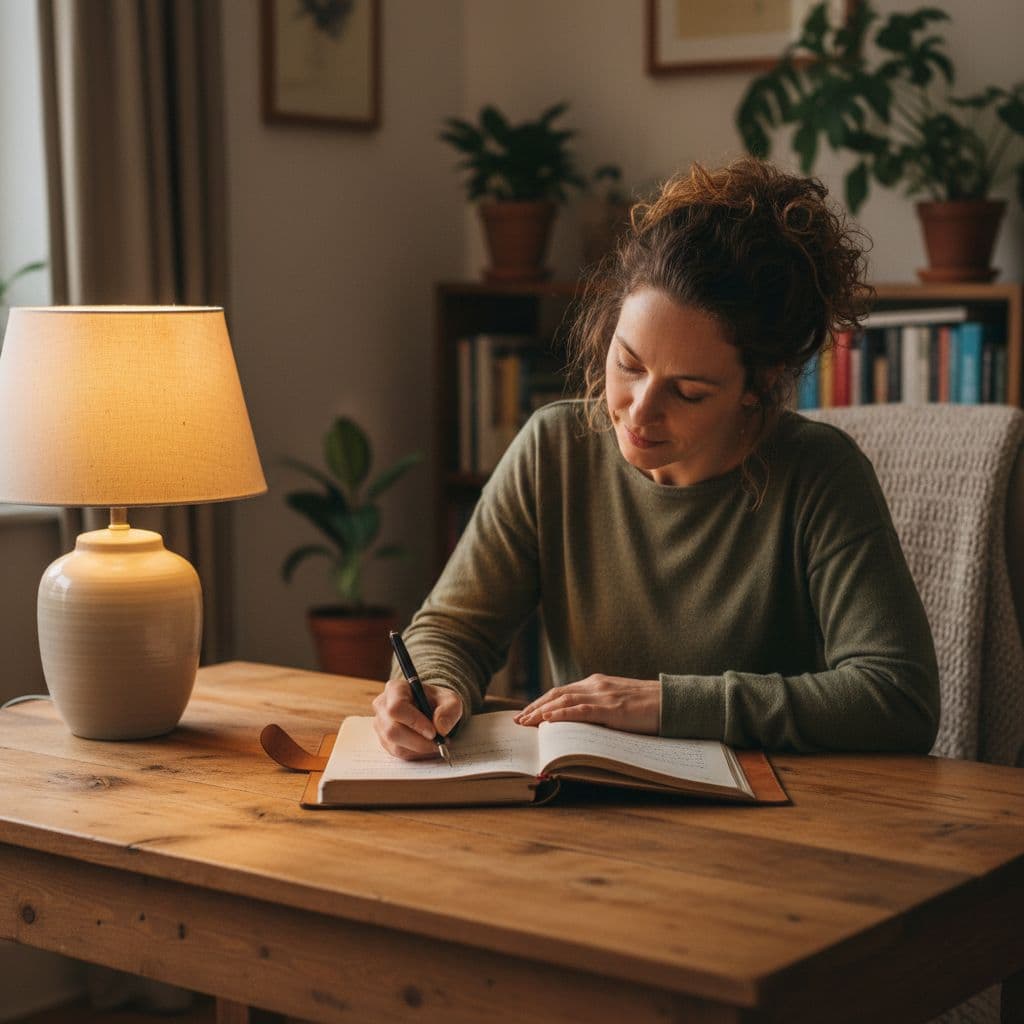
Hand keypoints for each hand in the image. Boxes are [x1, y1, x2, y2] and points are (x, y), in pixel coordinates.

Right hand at [371, 678, 462, 759]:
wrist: (430, 709)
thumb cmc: (437, 702)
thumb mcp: (450, 700)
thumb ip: (449, 710)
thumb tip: (440, 728)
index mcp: (395, 689)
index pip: (396, 708)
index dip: (414, 722)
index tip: (433, 732)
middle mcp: (382, 706)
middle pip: (392, 730)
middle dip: (418, 741)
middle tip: (438, 743)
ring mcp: (380, 724)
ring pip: (395, 745)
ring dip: (419, 749)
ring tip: (435, 743)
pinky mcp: (384, 740)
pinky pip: (397, 753)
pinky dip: (415, 753)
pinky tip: (426, 746)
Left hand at [514, 675, 659, 733]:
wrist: (674, 702)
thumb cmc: (649, 706)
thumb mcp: (619, 703)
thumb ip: (599, 707)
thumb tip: (579, 723)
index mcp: (597, 683)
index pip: (561, 692)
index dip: (541, 702)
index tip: (526, 713)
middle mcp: (596, 684)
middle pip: (557, 694)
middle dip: (534, 707)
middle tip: (518, 721)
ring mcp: (604, 695)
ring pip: (564, 701)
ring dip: (541, 712)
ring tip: (525, 722)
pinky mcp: (612, 708)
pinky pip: (581, 711)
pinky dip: (561, 715)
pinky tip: (547, 720)